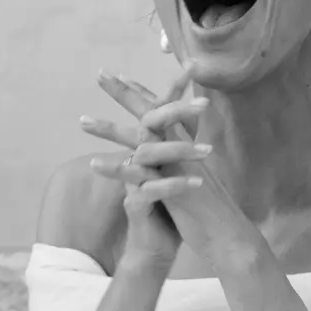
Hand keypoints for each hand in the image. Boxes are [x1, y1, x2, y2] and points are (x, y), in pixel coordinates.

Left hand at [84, 67, 267, 274]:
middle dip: (124, 93)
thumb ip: (178, 161)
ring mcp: (178, 166)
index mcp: (184, 145)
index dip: (142, 93)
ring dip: (109, 129)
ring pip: (141, 139)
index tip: (121, 76)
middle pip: (151, 113)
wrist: (227, 235)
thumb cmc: (208, 210)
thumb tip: (167, 152)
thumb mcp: (191, 178)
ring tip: (82, 121)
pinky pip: (140, 174)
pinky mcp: (173, 187)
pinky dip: (116, 169)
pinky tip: (94, 164)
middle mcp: (182, 149)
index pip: (161, 111)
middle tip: (100, 74)